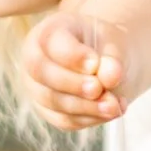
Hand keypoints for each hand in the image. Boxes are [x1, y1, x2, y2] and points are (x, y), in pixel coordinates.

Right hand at [22, 7, 126, 132]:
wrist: (107, 65)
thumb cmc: (106, 48)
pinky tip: (112, 111)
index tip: (95, 63)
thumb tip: (110, 77)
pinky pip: (64, 119)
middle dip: (72, 83)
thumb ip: (113, 58)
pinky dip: (90, 118)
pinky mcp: (48, 111)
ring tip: (114, 106)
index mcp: (50, 31)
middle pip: (41, 72)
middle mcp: (35, 58)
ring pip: (52, 101)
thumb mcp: (114, 45)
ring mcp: (37, 86)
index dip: (72, 56)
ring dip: (85, 107)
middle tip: (99, 89)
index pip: (50, 42)